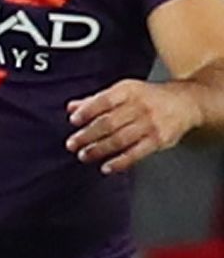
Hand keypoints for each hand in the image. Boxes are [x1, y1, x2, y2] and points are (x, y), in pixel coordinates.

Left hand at [67, 79, 200, 173]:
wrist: (186, 103)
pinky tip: (106, 167)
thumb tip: (71, 108)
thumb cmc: (148, 97)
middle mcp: (139, 106)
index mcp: (128, 91)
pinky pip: (136, 153)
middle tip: (72, 144)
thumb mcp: (123, 92)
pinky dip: (120, 162)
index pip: (103, 101)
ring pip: (120, 139)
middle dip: (87, 135)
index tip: (73, 121)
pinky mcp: (159, 140)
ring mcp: (150, 124)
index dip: (87, 111)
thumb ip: (96, 100)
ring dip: (99, 149)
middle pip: (109, 123)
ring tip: (84, 156)